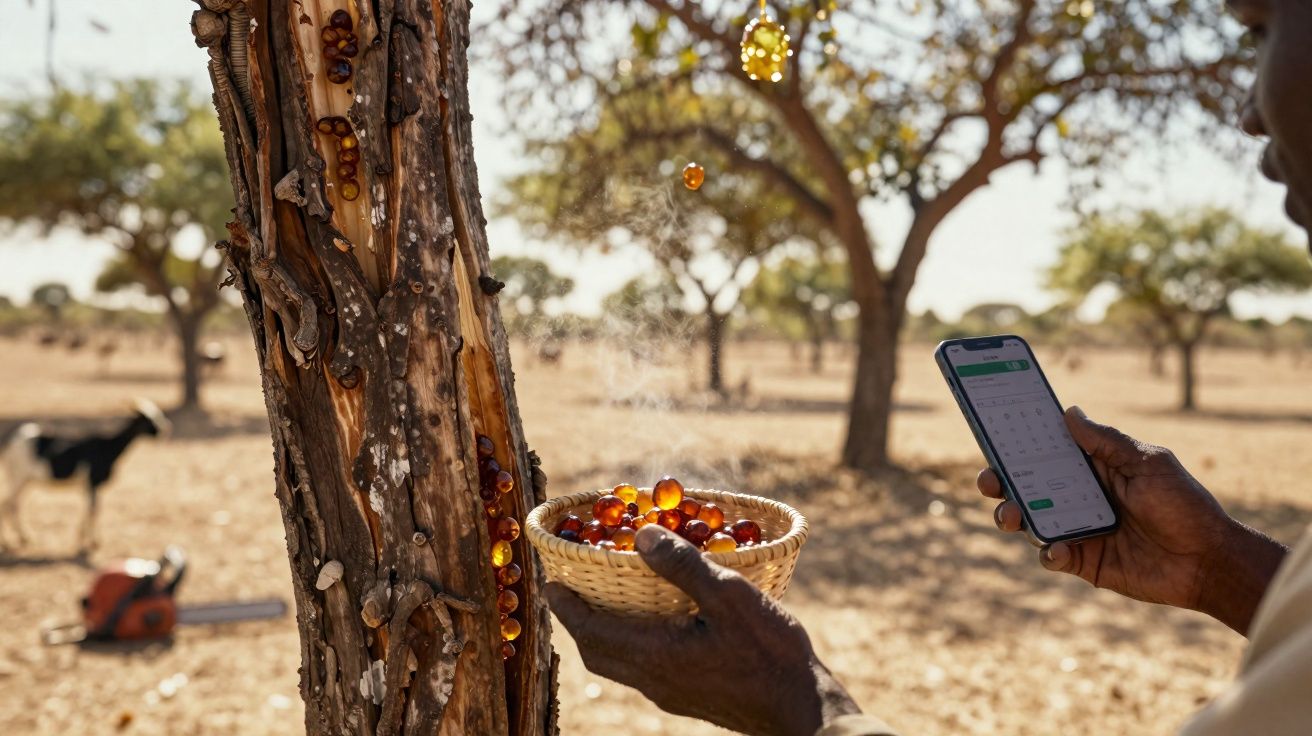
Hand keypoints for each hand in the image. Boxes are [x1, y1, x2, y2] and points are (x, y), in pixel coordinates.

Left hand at [546, 525, 861, 735]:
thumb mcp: (730, 596)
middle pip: (597, 654)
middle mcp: (655, 680)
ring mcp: (672, 694)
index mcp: (656, 655)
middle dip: (578, 622)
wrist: (802, 709)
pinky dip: (629, 644)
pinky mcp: (690, 698)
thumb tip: (641, 535)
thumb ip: (684, 566)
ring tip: (604, 605)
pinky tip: (652, 625)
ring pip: (619, 665)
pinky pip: (643, 670)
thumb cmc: (771, 652)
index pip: (591, 631)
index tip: (551, 580)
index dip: (566, 606)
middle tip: (570, 592)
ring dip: (602, 635)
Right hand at [978, 406, 1285, 635]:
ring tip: (1011, 515)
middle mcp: (1078, 496)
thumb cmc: (1184, 505)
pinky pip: (1051, 556)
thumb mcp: (1148, 464)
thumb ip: (1107, 442)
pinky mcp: (1083, 561)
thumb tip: (1069, 412)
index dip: (1017, 442)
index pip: (1046, 451)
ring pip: (1029, 519)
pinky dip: (1048, 552)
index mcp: (1092, 467)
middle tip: (989, 481)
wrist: (1208, 561)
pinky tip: (1059, 549)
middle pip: (1025, 485)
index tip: (992, 432)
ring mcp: (1078, 529)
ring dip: (1012, 515)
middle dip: (1000, 481)